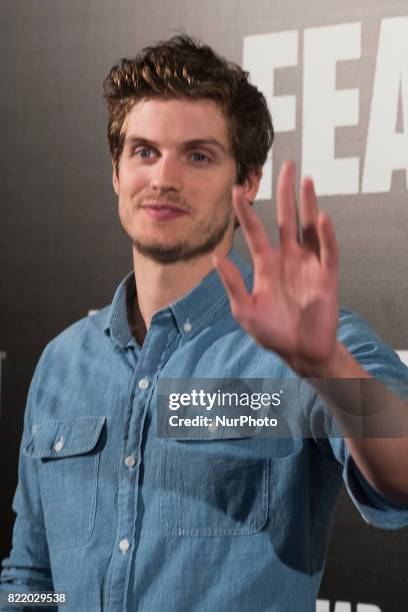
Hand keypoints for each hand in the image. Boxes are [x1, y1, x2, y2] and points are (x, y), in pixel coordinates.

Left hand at [214, 161, 338, 374]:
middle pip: (286, 218)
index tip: (236, 190)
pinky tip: (322, 217)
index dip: (246, 212)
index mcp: (267, 265)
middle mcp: (288, 259)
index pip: (255, 232)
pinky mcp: (326, 275)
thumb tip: (217, 257)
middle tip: (286, 166)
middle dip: (285, 193)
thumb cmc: (272, 333)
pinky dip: (326, 235)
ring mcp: (308, 265)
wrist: (300, 352)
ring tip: (306, 180)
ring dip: (308, 204)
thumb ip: (233, 284)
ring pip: (308, 227)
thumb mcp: (245, 310)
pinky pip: (327, 250)